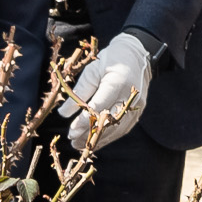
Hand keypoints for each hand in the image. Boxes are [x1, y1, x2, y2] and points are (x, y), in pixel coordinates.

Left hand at [58, 30, 153, 150]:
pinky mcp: (138, 110)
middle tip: (73, 141)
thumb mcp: (92, 71)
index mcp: (117, 82)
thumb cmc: (110, 60)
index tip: (71, 131)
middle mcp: (130, 96)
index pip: (99, 106)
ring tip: (82, 145)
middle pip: (108, 121)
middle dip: (90, 133)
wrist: (137, 55)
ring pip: (117, 128)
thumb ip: (79, 92)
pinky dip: (110, 136)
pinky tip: (97, 141)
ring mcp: (136, 105)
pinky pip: (123, 127)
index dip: (84, 121)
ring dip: (99, 139)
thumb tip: (64, 114)